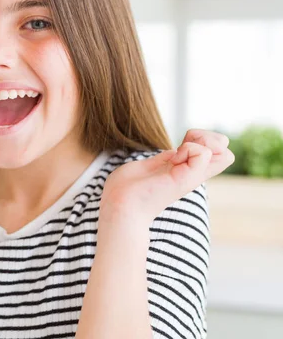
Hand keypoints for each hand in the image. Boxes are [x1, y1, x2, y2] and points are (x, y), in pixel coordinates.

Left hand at [100, 129, 234, 226]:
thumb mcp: (147, 166)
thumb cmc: (124, 189)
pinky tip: (173, 160)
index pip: (209, 151)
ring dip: (202, 142)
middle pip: (224, 150)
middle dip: (208, 137)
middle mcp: (192, 175)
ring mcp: (191, 177)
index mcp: (182, 172)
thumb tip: (177, 151)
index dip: (197, 138)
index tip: (176, 148)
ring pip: (225, 152)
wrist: (119, 206)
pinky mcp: (187, 179)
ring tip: (179, 153)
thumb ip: (164, 159)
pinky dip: (188, 148)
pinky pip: (203, 152)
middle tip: (183, 145)